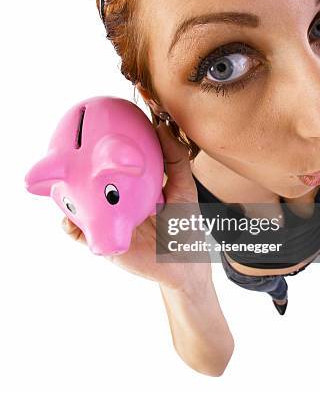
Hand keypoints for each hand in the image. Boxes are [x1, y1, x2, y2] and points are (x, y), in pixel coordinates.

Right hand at [62, 121, 210, 293]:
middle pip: (87, 182)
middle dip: (72, 169)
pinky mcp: (100, 241)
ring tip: (61, 184)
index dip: (96, 150)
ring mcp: (105, 219)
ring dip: (64, 194)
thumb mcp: (183, 189)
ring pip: (77, 204)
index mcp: (130, 185)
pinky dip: (70, 224)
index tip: (88, 130)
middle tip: (66, 154)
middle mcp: (114, 199)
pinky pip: (78, 232)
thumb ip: (175, 160)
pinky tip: (71, 218)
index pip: (108, 164)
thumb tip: (160, 127)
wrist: (183, 266)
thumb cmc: (184, 225)